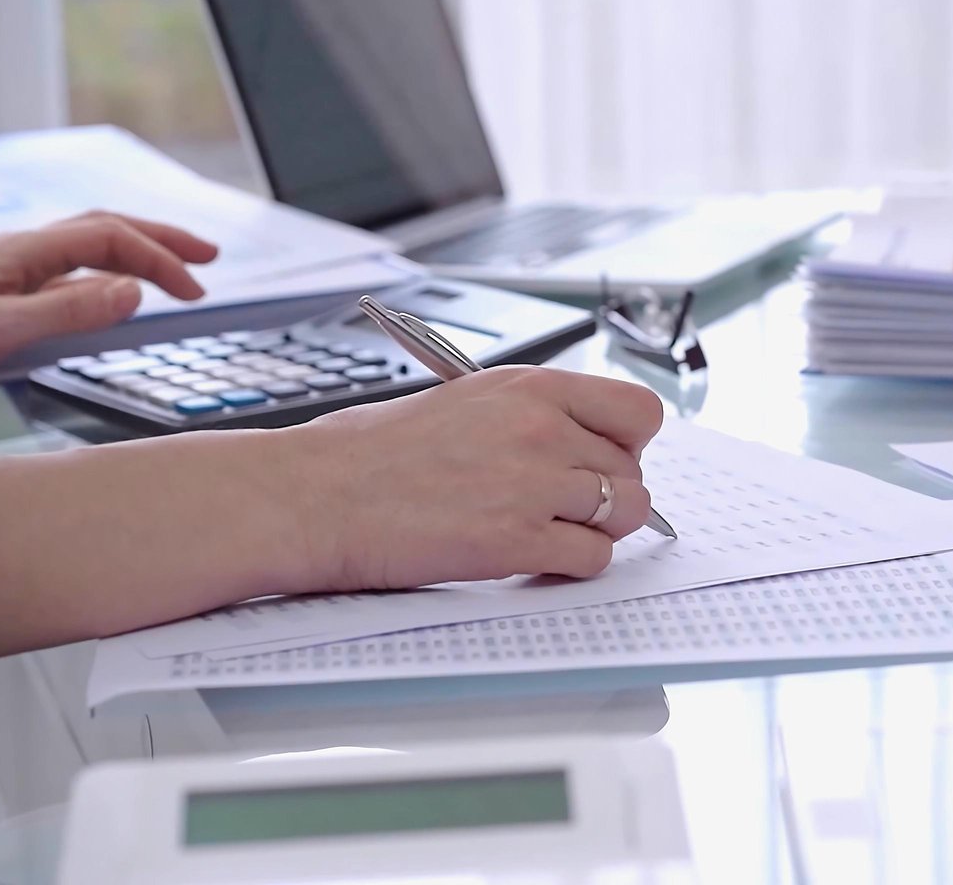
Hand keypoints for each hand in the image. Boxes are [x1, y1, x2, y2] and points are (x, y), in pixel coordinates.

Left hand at [0, 211, 217, 361]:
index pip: (109, 238)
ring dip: (135, 255)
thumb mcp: (0, 327)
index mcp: (22, 250)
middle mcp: (19, 253)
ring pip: (85, 250)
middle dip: (160, 239)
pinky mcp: (3, 294)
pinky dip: (105, 276)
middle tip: (207, 255)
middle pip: (103, 230)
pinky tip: (111, 293)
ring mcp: (10, 272)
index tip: (194, 292)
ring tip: (169, 269)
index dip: (158, 259)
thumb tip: (134, 292)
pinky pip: (66, 274)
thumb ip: (66, 310)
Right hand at [274, 367, 663, 591]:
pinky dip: (572, 566)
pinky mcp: (516, 541)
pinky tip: (534, 559)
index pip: (639, 411)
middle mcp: (541, 428)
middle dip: (608, 495)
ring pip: (625, 515)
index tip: (605, 459)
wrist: (313, 496)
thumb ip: (532, 417)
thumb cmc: (369, 453)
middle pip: (633, 471)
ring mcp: (532, 484)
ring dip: (596, 531)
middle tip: (563, 508)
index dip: (629, 444)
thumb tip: (584, 445)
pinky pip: (593, 559)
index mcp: (530, 386)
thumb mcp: (465, 402)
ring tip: (550, 533)